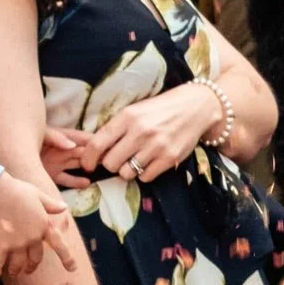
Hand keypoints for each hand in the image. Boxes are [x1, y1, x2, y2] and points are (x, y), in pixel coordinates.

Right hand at [0, 165, 75, 284]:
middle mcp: (33, 238)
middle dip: (32, 266)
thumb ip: (51, 205)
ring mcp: (17, 243)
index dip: (67, 258)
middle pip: (35, 259)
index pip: (59, 245)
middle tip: (28, 269)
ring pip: (19, 264)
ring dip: (16, 270)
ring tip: (14, 273)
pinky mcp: (1, 244)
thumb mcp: (38, 195)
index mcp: (44, 226)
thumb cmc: (17, 190)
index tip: (72, 269)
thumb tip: (64, 207)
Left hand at [50, 84, 221, 183]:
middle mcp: (140, 132)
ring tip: (136, 159)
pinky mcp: (169, 158)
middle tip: (118, 158)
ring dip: (128, 170)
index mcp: (127, 117)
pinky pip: (145, 177)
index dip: (88, 158)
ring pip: (126, 173)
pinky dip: (144, 173)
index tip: (87, 164)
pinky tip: (150, 161)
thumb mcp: (135, 111)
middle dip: (111, 164)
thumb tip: (94, 151)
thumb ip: (116, 129)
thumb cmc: (160, 109)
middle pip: (110, 163)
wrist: (196, 107)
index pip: (97, 143)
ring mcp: (156, 146)